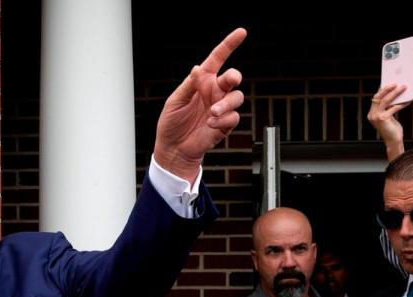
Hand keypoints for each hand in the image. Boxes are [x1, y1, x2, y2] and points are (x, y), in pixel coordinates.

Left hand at [154, 28, 246, 178]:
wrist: (173, 148)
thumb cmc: (171, 123)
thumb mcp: (175, 101)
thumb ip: (189, 85)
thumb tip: (197, 69)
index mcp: (202, 82)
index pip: (217, 59)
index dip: (229, 45)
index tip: (241, 33)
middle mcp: (214, 92)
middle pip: (233, 77)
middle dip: (234, 76)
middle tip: (229, 81)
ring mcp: (221, 108)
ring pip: (237, 97)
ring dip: (226, 104)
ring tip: (211, 113)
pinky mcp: (225, 124)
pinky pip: (233, 117)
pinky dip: (223, 120)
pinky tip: (210, 124)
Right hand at [368, 84, 408, 159]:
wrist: (393, 141)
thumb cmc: (392, 129)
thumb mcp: (389, 116)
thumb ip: (389, 108)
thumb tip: (396, 95)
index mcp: (371, 113)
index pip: (375, 98)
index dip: (382, 90)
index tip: (388, 82)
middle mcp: (372, 114)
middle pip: (379, 97)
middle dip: (387, 89)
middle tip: (396, 83)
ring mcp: (376, 117)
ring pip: (385, 100)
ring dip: (395, 92)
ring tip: (404, 87)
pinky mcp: (383, 119)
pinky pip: (394, 107)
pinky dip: (402, 103)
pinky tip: (409, 100)